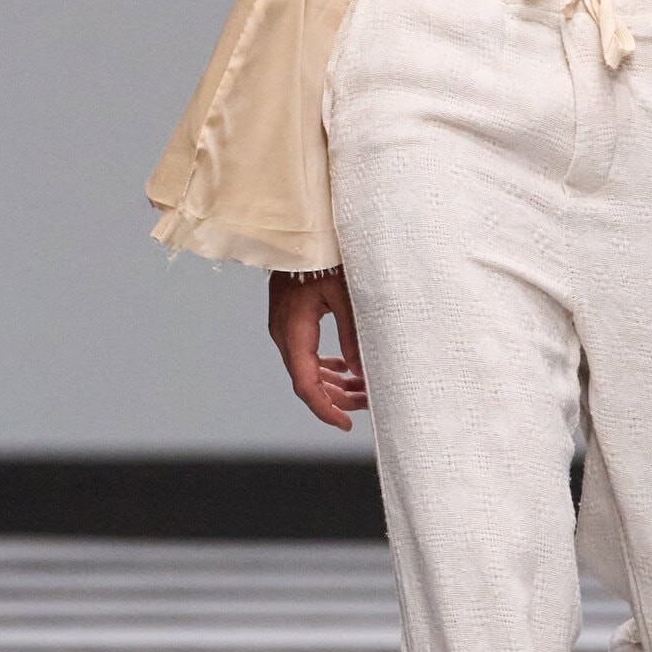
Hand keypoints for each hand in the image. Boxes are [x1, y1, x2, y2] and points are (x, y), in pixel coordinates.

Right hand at [267, 269, 366, 429]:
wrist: (301, 227)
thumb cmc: (323, 253)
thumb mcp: (346, 293)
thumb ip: (352, 334)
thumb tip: (360, 371)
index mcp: (294, 328)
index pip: (305, 383)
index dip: (325, 409)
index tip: (346, 424)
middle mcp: (284, 332)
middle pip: (307, 380)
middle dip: (337, 398)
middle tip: (368, 405)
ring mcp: (285, 326)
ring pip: (306, 369)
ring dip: (333, 383)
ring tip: (363, 390)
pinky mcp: (291, 318)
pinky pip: (306, 353)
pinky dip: (326, 366)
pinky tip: (346, 369)